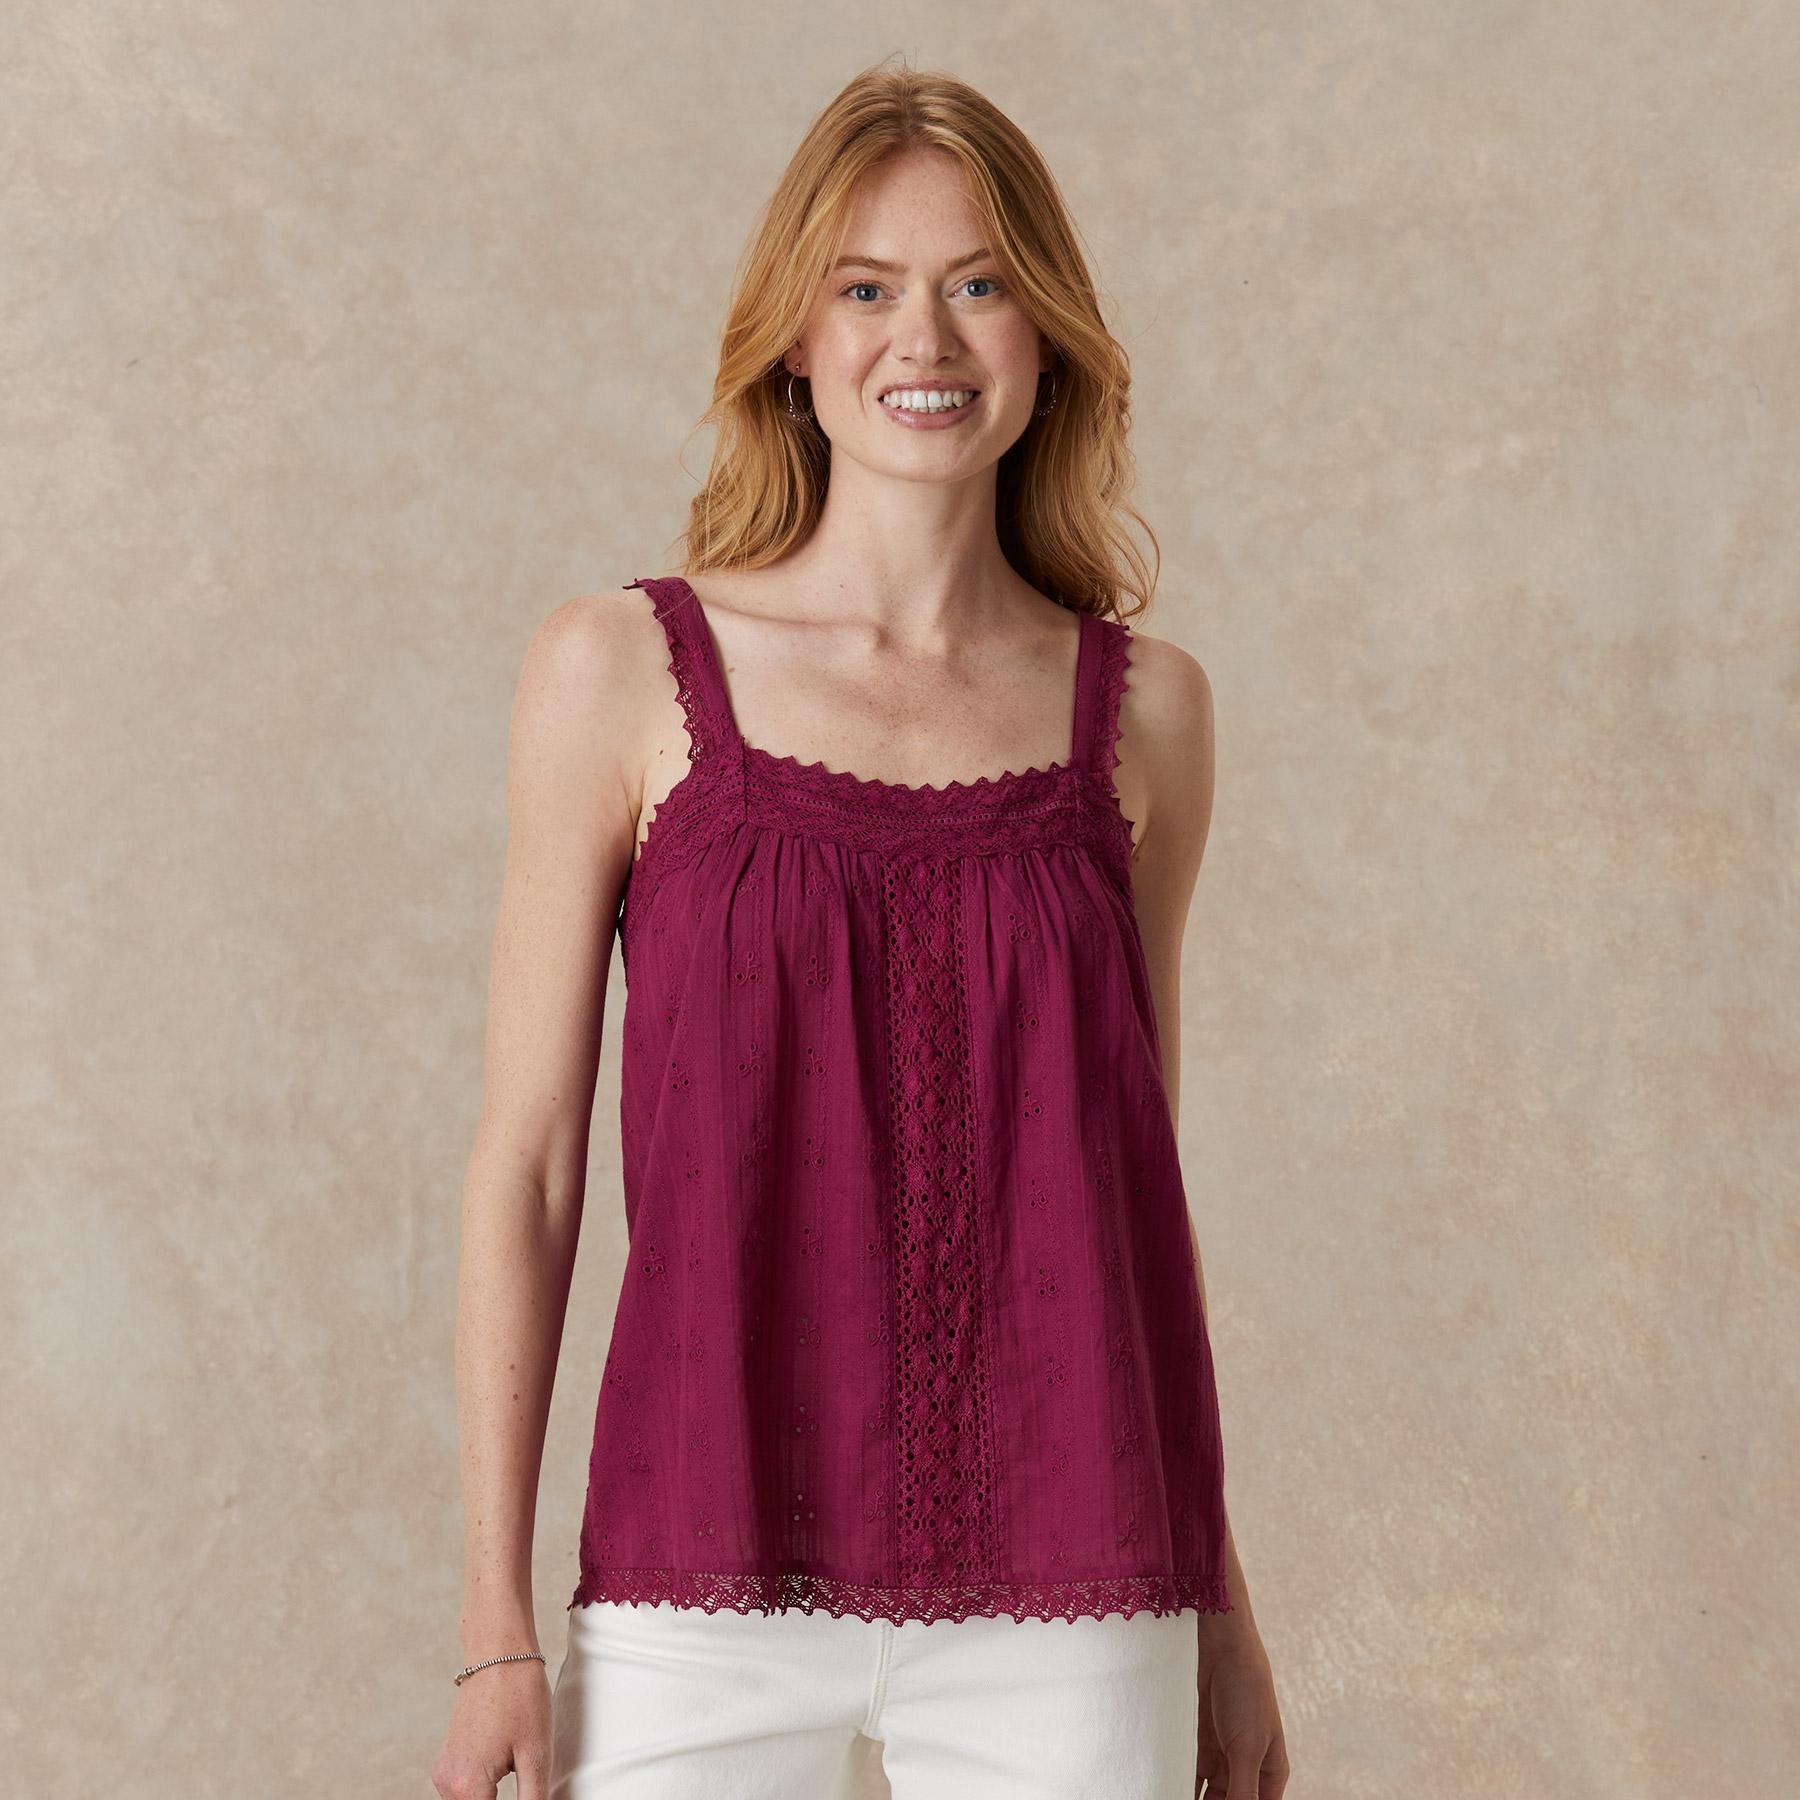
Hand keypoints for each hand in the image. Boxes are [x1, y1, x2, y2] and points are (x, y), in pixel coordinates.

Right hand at [429, 1658, 553, 1799]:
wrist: (500, 1653)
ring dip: (492, 1797)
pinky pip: (465, 1785)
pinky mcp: (447, 1757)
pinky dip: (484, 1784)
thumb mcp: (537, 1755)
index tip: (529, 1793)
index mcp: (467, 1786)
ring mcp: (444, 1769)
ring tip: (517, 1766)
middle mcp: (447, 1783)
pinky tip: (506, 1759)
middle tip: (524, 1773)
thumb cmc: (520, 1696)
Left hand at [1194, 1615, 1288, 1798]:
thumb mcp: (1248, 1748)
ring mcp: (1226, 1755)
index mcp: (1271, 1774)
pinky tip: (1170, 1789)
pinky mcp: (1204, 1743)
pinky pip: (1193, 1775)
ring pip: (1211, 1794)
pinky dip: (1184, 1785)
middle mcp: (1249, 1768)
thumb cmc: (1247, 1693)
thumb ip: (1243, 1790)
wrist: (1223, 1646)